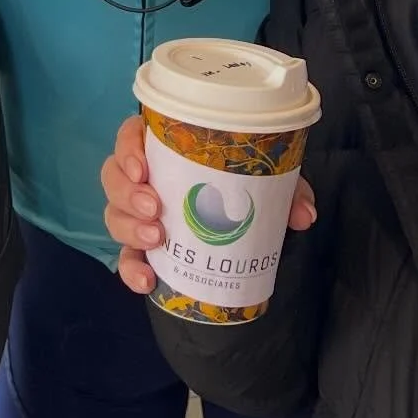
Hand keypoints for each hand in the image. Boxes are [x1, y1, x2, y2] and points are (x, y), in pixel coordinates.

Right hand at [102, 115, 315, 293]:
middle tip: (155, 207)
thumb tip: (303, 214)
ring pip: (114, 214)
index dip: (128, 148)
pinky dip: (131, 270)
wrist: (246, 234)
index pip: (132, 136)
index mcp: (167, 150)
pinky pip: (125, 259)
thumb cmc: (248, 189)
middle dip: (128, 192)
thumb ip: (288, 191)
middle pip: (114, 176)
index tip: (143, 167)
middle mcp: (146, 180)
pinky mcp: (142, 249)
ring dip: (128, 226)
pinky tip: (147, 281)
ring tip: (157, 238)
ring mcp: (139, 216)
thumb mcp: (270, 183)